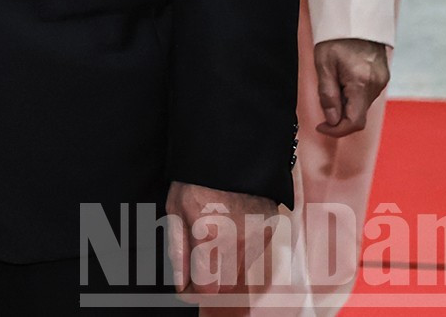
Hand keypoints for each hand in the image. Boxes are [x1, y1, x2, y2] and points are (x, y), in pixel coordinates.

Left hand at [165, 181, 282, 298]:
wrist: (230, 153)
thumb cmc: (195, 179)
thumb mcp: (176, 211)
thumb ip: (178, 251)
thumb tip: (180, 285)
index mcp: (210, 237)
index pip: (205, 289)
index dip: (192, 292)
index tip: (184, 286)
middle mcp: (238, 243)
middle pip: (224, 286)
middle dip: (207, 283)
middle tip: (194, 267)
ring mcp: (258, 238)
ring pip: (241, 273)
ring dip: (224, 269)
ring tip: (210, 243)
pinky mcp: (270, 231)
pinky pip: (254, 256)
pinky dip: (239, 254)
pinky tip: (228, 232)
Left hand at [311, 37, 390, 136]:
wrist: (355, 18)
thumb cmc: (336, 39)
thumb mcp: (323, 65)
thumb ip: (328, 94)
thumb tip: (331, 120)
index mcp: (362, 84)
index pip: (354, 122)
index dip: (337, 130)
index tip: (322, 127)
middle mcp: (376, 85)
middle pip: (358, 115)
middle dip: (339, 116)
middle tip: (323, 105)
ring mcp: (382, 81)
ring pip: (362, 105)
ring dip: (346, 104)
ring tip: (332, 83)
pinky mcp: (383, 76)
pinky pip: (367, 94)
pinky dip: (353, 95)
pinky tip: (343, 81)